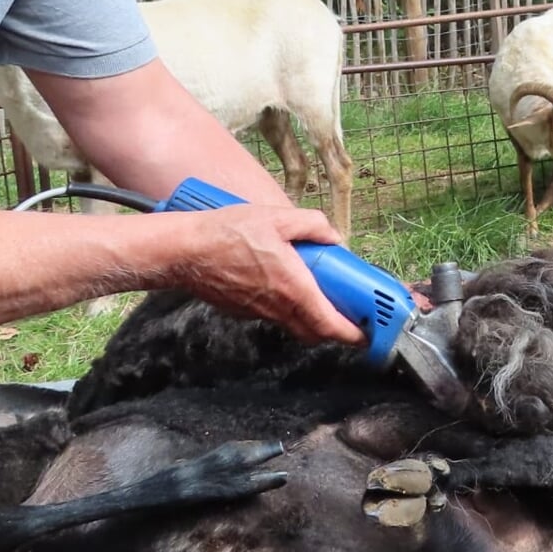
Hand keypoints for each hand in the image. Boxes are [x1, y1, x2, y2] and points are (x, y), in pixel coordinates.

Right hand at [187, 205, 366, 344]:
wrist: (185, 251)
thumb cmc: (229, 233)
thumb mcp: (278, 217)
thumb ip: (312, 225)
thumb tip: (334, 237)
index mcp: (293, 288)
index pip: (329, 325)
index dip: (352, 334)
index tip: (368, 334)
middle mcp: (277, 307)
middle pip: (314, 332)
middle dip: (336, 329)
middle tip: (349, 314)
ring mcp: (258, 312)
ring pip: (294, 324)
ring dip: (311, 317)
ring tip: (319, 293)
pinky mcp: (242, 310)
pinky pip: (273, 315)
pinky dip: (287, 307)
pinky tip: (284, 283)